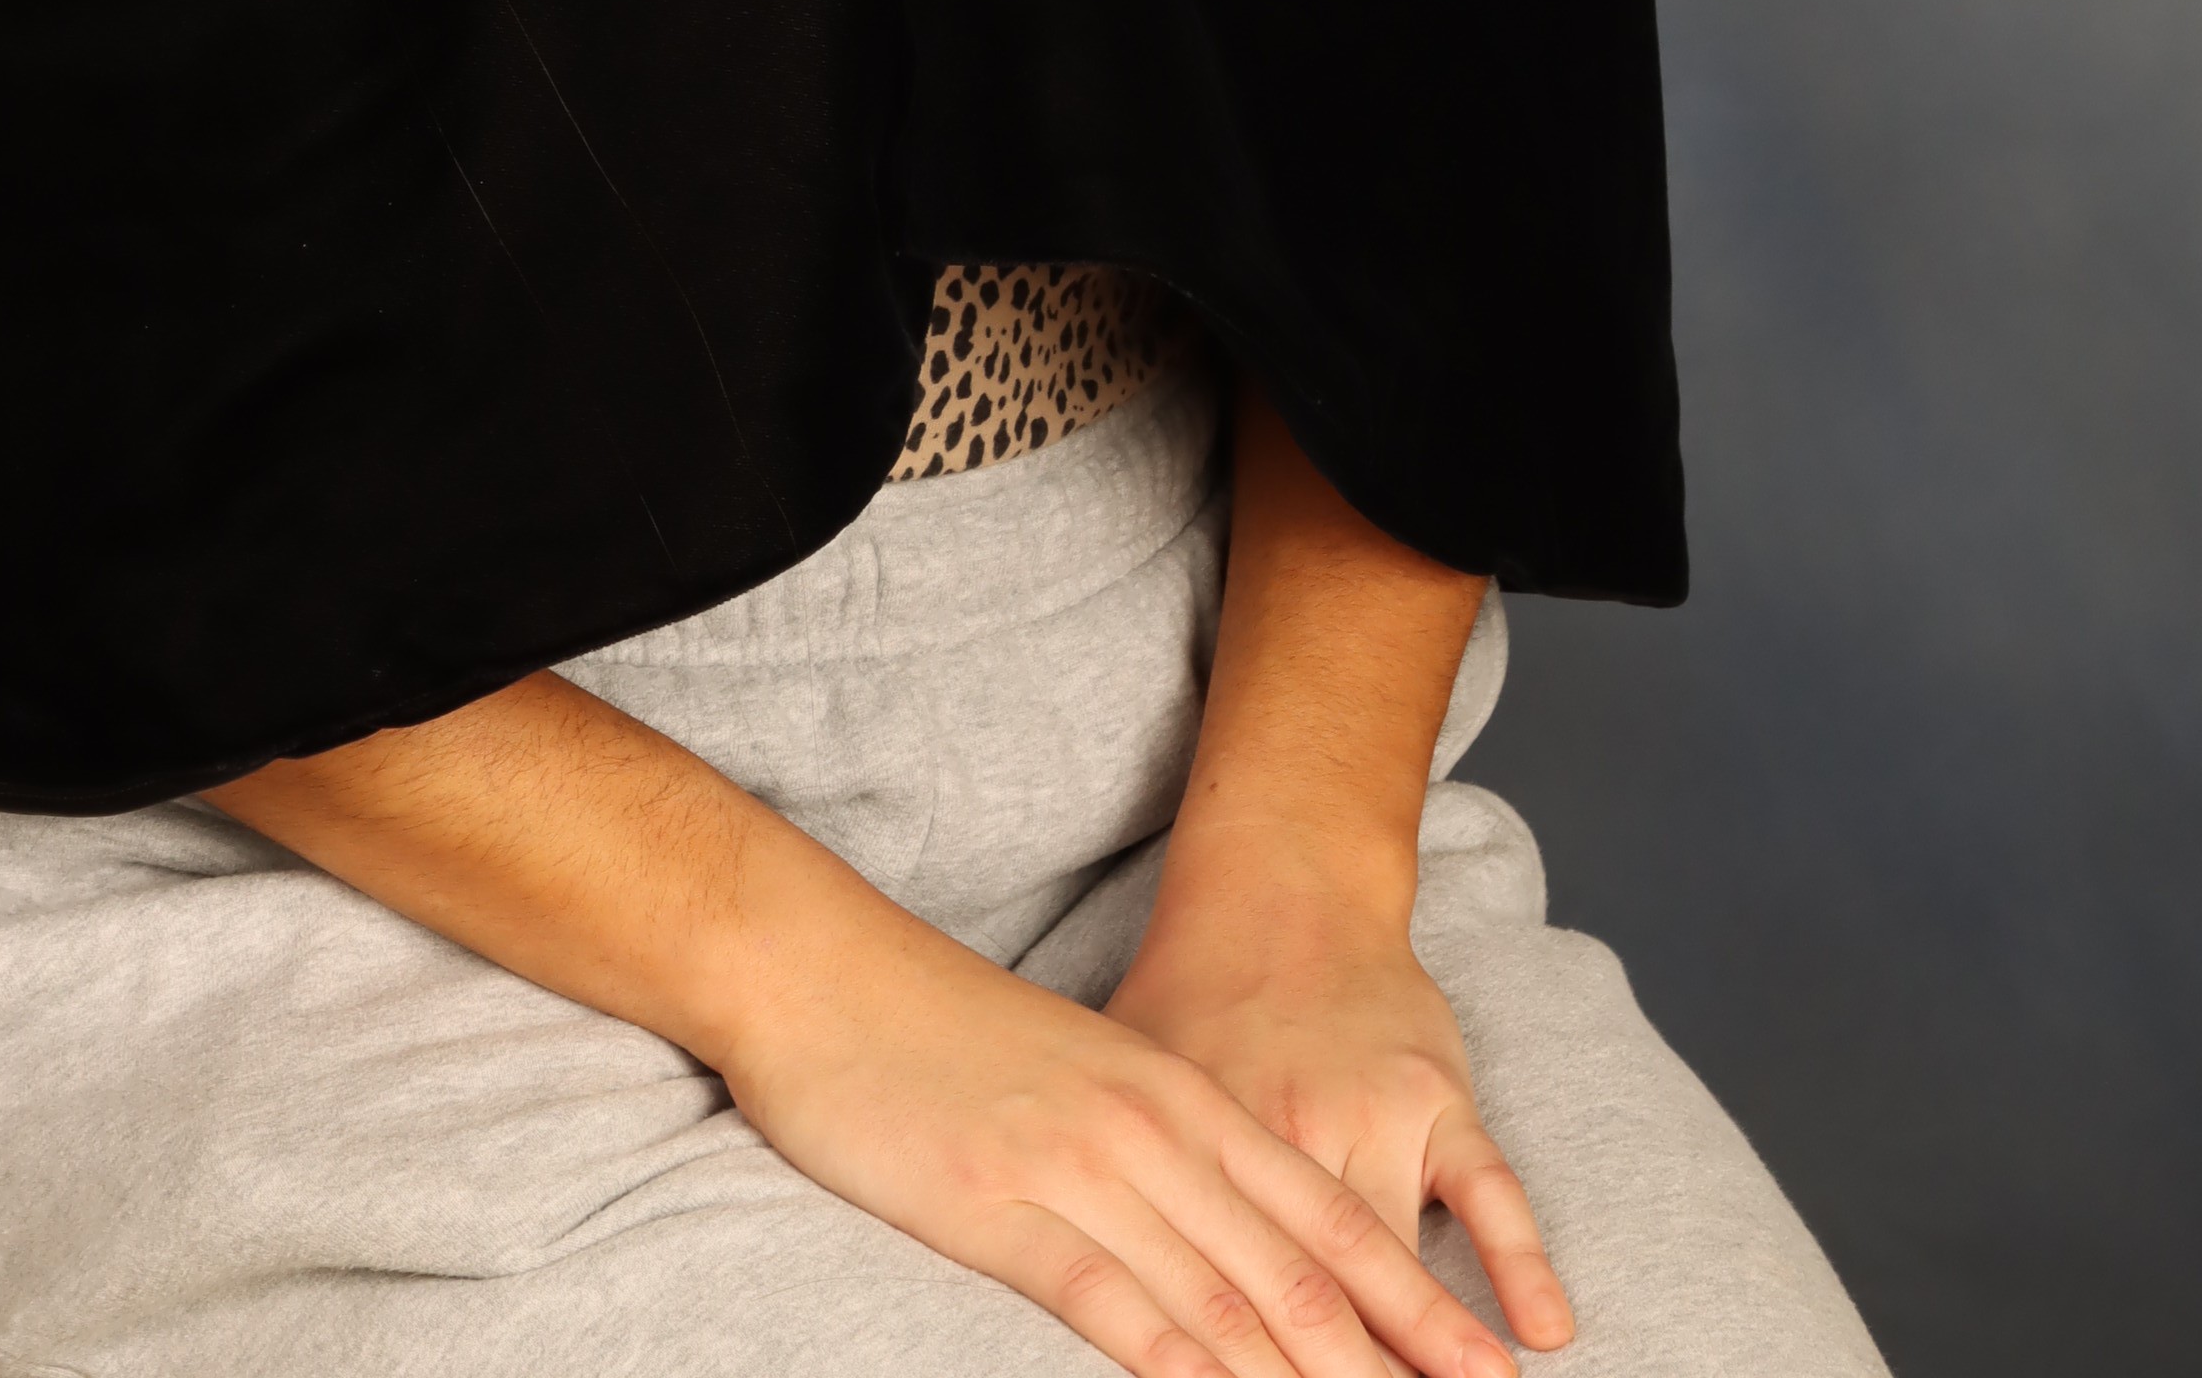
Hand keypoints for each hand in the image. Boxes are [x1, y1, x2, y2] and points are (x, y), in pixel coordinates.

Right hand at [719, 899, 1529, 1377]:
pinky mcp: (1006, 1204)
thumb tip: (1207, 1242)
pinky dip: (1181, 1365)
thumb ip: (1148, 1152)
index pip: (1324, 1219)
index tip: (1482, 1370)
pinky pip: (1113, 1302)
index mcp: (1179, 1097)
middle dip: (1392, 1360)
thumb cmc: (940, 1030)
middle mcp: (1153, 1130)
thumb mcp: (1077, 1078)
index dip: (1412, 1303)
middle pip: (1300, 1271)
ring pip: (1227, 1298)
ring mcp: (1083, 1167)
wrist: (822, 968)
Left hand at [1108, 863, 1571, 1356]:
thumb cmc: (1193, 994)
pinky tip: (1545, 1329)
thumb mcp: (1131, 1083)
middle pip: (1311, 1295)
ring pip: (1393, 1258)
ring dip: (1424, 1348)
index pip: (1222, 1292)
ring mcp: (1369, 1112)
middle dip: (1337, 1377)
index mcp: (1200, 1143)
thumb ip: (1121, 1183)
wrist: (1281, 886)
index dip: (1241, 1370)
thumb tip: (1091, 1289)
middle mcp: (1285, 1132)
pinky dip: (1518, 1258)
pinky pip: (1489, 1185)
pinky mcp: (1436, 1091)